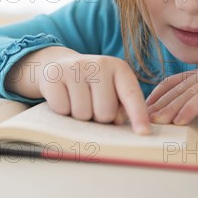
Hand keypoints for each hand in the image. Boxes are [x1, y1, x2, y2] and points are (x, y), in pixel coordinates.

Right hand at [6, 47, 150, 134]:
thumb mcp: (112, 90)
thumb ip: (122, 107)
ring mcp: (75, 68)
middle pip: (105, 112)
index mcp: (119, 68)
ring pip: (83, 114)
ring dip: (80, 116)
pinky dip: (62, 110)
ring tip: (78, 100)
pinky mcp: (54, 76)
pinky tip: (64, 97)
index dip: (138, 115)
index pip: (131, 94)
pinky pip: (62, 109)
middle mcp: (98, 64)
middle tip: (92, 105)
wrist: (60, 66)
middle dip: (99, 117)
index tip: (143, 133)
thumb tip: (119, 122)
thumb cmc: (93, 86)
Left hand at [145, 65, 197, 128]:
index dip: (157, 94)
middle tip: (145, 117)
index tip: (144, 108)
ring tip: (158, 121)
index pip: (173, 82)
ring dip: (170, 108)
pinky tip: (180, 121)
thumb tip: (178, 118)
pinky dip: (190, 109)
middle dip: (159, 104)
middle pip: (177, 88)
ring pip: (187, 93)